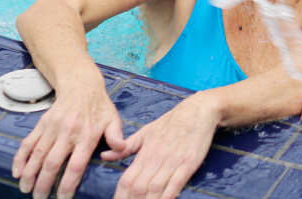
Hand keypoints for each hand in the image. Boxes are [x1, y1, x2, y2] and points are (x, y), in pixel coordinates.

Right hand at [12, 81, 124, 198]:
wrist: (81, 86)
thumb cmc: (99, 107)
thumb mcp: (113, 119)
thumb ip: (117, 136)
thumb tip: (120, 150)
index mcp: (87, 135)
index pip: (76, 166)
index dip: (68, 184)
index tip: (62, 198)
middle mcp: (68, 133)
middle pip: (52, 163)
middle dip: (44, 184)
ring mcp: (52, 128)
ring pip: (37, 155)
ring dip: (29, 175)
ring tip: (26, 190)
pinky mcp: (41, 124)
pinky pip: (27, 143)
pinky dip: (19, 158)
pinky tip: (16, 172)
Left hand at [102, 91, 220, 198]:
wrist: (197, 111)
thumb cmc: (171, 122)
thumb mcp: (145, 132)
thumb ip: (125, 147)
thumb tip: (104, 155)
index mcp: (144, 153)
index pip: (126, 181)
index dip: (120, 197)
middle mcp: (156, 159)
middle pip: (139, 189)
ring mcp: (173, 162)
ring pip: (155, 189)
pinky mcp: (189, 163)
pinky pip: (176, 185)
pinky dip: (168, 197)